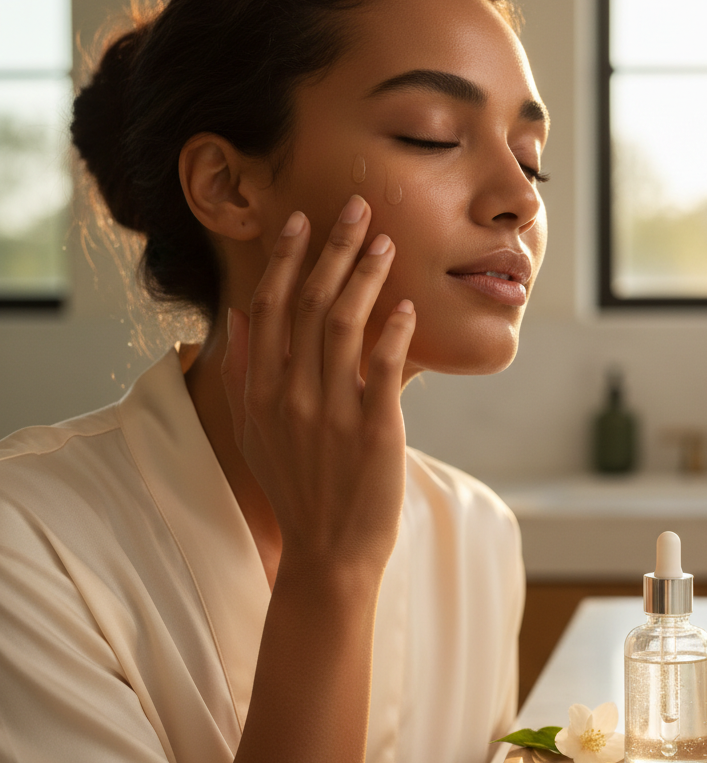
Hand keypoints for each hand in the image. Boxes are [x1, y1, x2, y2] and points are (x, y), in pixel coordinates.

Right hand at [220, 195, 415, 582]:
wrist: (328, 554)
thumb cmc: (297, 491)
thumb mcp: (254, 433)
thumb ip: (245, 374)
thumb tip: (243, 318)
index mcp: (261, 391)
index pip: (269, 307)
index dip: (285, 259)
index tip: (301, 221)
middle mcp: (290, 394)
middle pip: (308, 302)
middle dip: (334, 248)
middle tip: (358, 208)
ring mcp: (330, 411)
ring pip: (344, 324)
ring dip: (367, 276)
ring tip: (386, 243)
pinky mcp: (372, 429)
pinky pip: (382, 367)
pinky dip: (395, 330)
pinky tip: (407, 305)